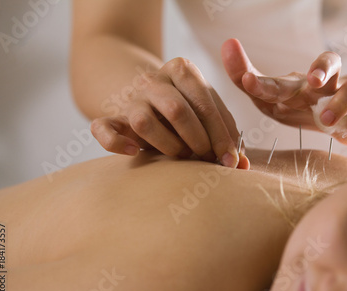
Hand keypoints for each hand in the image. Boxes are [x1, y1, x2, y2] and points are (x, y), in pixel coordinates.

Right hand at [90, 57, 249, 168]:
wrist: (145, 94)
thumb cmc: (186, 109)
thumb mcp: (206, 111)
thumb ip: (225, 133)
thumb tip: (243, 166)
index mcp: (182, 70)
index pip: (205, 102)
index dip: (221, 134)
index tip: (231, 160)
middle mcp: (153, 80)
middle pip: (177, 110)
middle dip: (198, 140)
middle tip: (207, 158)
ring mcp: (130, 98)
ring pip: (144, 122)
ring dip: (167, 145)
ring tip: (181, 155)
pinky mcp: (110, 117)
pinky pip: (103, 128)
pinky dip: (116, 143)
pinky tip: (134, 152)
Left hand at [221, 38, 346, 145]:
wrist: (345, 121)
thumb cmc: (303, 107)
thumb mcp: (274, 101)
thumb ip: (250, 81)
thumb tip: (227, 44)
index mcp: (300, 84)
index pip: (281, 78)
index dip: (264, 80)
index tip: (247, 82)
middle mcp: (328, 82)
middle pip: (330, 61)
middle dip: (322, 68)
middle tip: (312, 83)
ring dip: (345, 98)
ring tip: (328, 120)